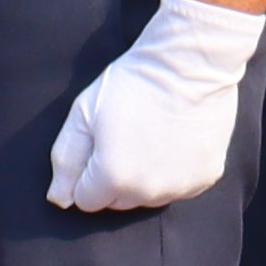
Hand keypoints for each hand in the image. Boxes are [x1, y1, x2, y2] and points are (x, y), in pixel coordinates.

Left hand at [50, 0, 265, 209]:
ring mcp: (180, 187)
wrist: (190, 64)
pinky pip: (178, 187)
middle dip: (115, 178)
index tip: (100, 144)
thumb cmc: (133, 83)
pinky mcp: (206, 178)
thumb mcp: (84, 113)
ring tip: (151, 137)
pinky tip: (174, 140)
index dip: (88, 172)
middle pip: (118, 202)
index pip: (86, 200)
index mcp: (113, 177)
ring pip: (149, 197)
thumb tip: (60, 199)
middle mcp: (147, 192)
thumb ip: (66, 160)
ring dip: (144, 177)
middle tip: (126, 137)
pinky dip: (173, 171)